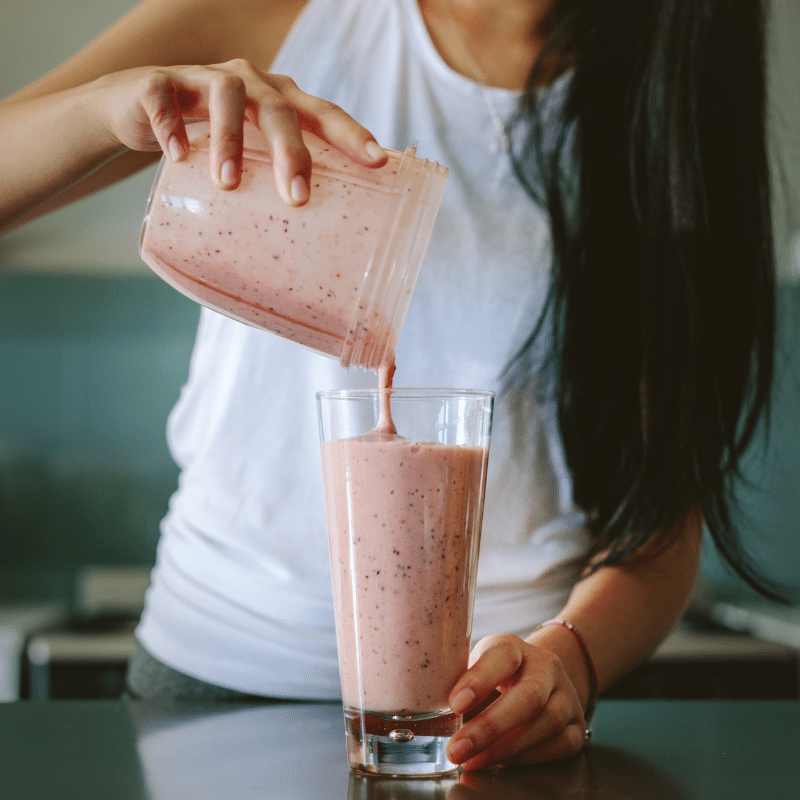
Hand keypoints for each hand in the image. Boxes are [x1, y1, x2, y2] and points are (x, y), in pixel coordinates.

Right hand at [88, 59, 386, 203]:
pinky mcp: (158, 82)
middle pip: (279, 108)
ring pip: (226, 95)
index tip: (377, 161)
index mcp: (279, 101)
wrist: (136, 106)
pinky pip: (164, 96)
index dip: (350, 133)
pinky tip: (178, 155)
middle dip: (290, 151)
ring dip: (230, 138)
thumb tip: (307, 259)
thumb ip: (274, 186)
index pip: (322, 113)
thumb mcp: (249, 157)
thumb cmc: (210, 140)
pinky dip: (171, 124)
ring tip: (229, 183)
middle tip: (296, 197)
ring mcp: (203, 77)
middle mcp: (250, 83)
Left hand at [445, 633, 586, 769]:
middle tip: (458, 749)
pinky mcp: (577, 722)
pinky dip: (530, 757)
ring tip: (473, 761)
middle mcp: (546, 666)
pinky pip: (561, 743)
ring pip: (547, 722)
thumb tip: (427, 718)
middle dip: (491, 727)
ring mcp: (566, 693)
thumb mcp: (476, 666)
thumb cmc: (496, 674)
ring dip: (507, 748)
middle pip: (528, 695)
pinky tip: (503, 763)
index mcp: (513, 647)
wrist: (540, 674)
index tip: (454, 704)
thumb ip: (458, 684)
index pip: (501, 657)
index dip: (479, 680)